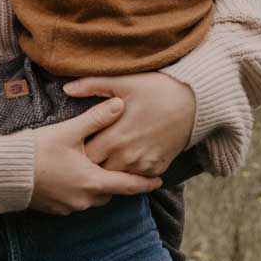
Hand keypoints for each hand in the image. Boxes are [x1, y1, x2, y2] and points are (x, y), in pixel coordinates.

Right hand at [28, 98, 161, 215]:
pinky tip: (70, 175)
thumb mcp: (70, 131)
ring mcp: (67, 207)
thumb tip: (120, 104)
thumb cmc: (38, 151)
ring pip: (92, 198)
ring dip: (96, 185)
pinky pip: (74, 201)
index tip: (159, 180)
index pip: (127, 185)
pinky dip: (78, 190)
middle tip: (123, 169)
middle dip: (117, 182)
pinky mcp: (53, 208)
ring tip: (95, 170)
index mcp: (92, 181)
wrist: (4, 172)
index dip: (145, 182)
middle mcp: (83, 199)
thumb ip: (96, 118)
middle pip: (109, 193)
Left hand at [60, 71, 196, 177]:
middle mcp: (127, 156)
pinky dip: (128, 172)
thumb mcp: (124, 81)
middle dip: (90, 163)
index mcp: (114, 137)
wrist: (194, 102)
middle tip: (85, 153)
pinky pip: (135, 178)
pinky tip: (125, 160)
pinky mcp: (157, 168)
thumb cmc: (157, 88)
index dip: (78, 151)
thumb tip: (66, 89)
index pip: (85, 155)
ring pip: (116, 177)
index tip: (77, 143)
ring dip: (109, 169)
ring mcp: (143, 165)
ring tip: (103, 158)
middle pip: (98, 170)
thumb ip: (92, 85)